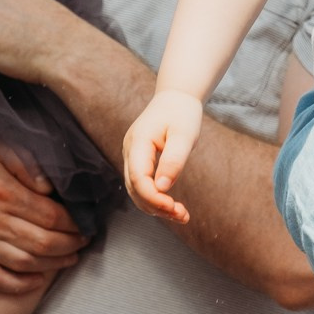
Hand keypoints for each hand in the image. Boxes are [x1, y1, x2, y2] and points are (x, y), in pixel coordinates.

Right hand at [0, 141, 84, 294]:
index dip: (73, 222)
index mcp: (2, 192)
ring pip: (24, 262)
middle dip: (70, 244)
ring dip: (53, 265)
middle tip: (84, 241)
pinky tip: (37, 282)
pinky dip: (18, 285)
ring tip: (70, 259)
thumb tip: (50, 186)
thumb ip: (27, 162)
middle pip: (42, 242)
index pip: (49, 215)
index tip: (85, 223)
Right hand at [124, 90, 203, 223]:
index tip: (174, 207)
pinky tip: (172, 207)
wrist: (176, 98)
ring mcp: (131, 157)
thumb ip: (174, 160)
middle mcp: (129, 151)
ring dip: (155, 207)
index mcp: (138, 142)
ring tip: (181, 215)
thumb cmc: (182, 113)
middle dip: (156, 206)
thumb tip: (163, 188)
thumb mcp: (184, 135)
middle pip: (134, 188)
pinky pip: (142, 185)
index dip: (154, 197)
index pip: (138, 178)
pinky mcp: (138, 162)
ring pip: (136, 191)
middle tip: (182, 216)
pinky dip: (155, 199)